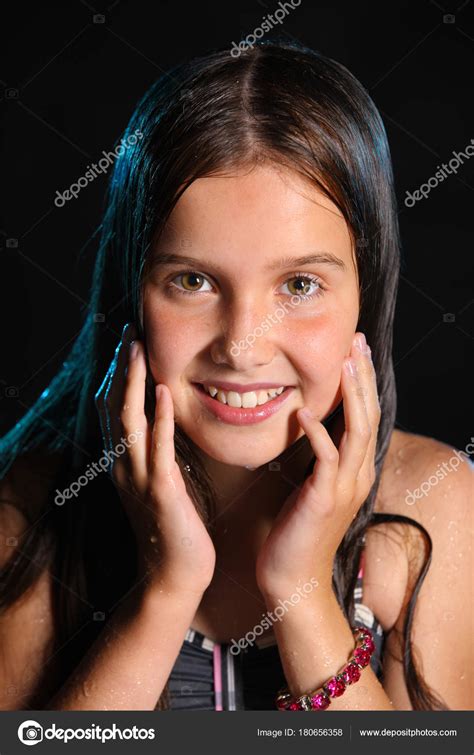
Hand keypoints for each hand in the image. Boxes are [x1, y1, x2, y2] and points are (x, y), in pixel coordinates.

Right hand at [94, 323, 215, 595]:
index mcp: (126, 464)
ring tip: (138, 348)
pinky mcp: (162, 493)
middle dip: (122, 368)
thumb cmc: (174, 529)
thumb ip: (157, 454)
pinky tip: (162, 393)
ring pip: (129, 421)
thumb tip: (163, 426)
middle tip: (129, 331)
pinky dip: (158, 419)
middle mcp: (125, 467)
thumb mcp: (160, 484)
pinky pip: (158, 450)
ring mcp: (140, 479)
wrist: (176, 576)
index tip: (130, 343)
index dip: (120, 375)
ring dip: (133, 382)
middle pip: (115, 407)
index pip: (115, 410)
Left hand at [255, 332, 380, 598]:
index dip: (363, 382)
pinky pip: (326, 461)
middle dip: (363, 377)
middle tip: (356, 342)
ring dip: (352, 396)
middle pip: (369, 416)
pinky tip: (305, 413)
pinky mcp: (323, 500)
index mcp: (356, 471)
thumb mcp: (314, 487)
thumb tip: (313, 424)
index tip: (355, 350)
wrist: (294, 579)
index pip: (366, 416)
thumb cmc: (298, 531)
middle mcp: (358, 475)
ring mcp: (344, 488)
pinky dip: (318, 435)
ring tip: (345, 364)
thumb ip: (320, 459)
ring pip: (357, 432)